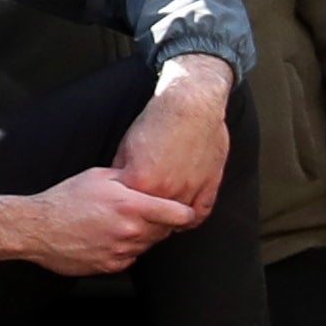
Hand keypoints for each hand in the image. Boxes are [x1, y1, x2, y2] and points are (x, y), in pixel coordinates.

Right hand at [0, 165, 196, 275]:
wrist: (37, 228)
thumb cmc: (65, 200)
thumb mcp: (99, 177)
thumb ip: (129, 178)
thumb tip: (148, 177)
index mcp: (131, 206)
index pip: (178, 214)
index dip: (184, 211)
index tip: (183, 210)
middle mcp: (130, 231)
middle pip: (165, 231)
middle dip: (161, 222)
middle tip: (146, 212)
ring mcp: (122, 252)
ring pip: (148, 245)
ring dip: (144, 235)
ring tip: (123, 222)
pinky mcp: (111, 266)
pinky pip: (132, 258)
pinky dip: (128, 248)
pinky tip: (111, 236)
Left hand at [116, 60, 234, 213]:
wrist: (191, 103)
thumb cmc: (158, 120)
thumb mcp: (126, 145)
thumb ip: (121, 173)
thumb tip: (116, 190)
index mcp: (142, 182)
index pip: (127, 211)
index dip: (124, 214)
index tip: (121, 215)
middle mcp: (166, 191)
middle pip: (152, 221)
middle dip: (144, 222)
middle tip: (139, 221)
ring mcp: (190, 190)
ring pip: (176, 221)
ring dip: (167, 222)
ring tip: (158, 219)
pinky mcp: (209, 186)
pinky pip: (200, 213)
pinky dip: (190, 218)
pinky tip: (182, 217)